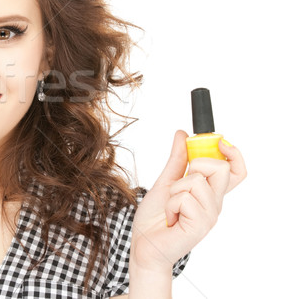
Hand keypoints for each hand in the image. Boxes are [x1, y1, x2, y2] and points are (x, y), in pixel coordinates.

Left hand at [129, 130, 246, 271]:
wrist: (143, 244)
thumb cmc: (155, 217)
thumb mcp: (165, 181)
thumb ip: (177, 159)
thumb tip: (183, 134)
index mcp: (209, 192)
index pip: (236, 171)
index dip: (233, 154)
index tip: (220, 142)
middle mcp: (214, 203)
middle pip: (221, 168)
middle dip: (195, 166)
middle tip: (179, 183)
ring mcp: (209, 216)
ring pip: (197, 181)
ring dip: (174, 190)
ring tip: (171, 207)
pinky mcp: (200, 226)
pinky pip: (185, 198)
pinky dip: (170, 204)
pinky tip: (170, 218)